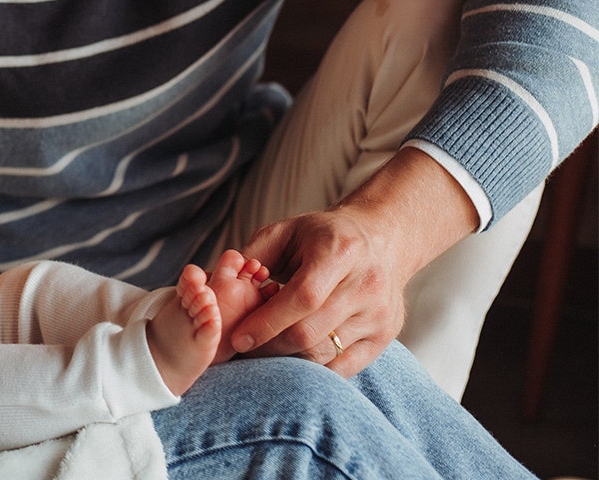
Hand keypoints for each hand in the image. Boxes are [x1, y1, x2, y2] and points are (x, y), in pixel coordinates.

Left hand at [230, 147, 477, 375]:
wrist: (382, 238)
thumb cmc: (322, 236)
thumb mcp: (286, 231)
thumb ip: (252, 255)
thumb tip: (214, 283)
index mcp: (340, 251)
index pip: (302, 298)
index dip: (266, 322)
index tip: (238, 338)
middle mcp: (367, 284)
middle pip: (311, 332)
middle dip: (269, 346)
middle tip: (243, 350)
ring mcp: (380, 313)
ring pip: (325, 354)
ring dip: (287, 360)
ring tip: (265, 352)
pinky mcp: (386, 335)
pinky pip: (344, 368)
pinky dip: (313, 370)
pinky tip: (292, 358)